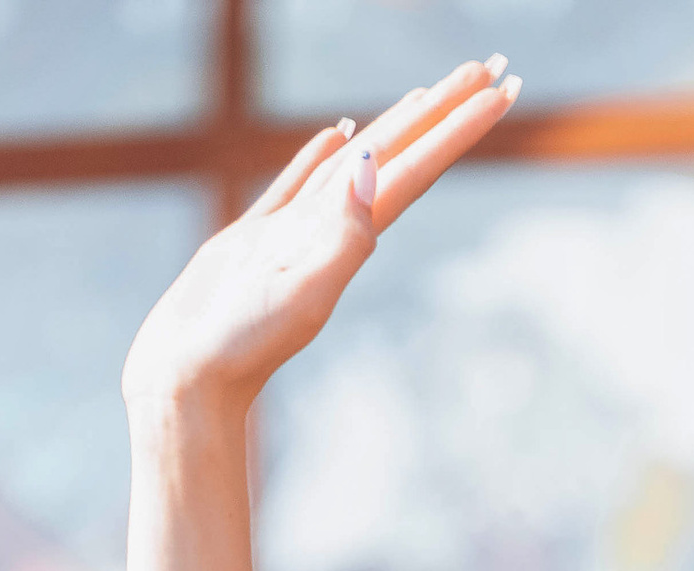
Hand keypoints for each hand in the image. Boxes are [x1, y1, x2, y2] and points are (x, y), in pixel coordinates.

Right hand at [123, 56, 518, 430]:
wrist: (191, 379)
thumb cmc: (245, 345)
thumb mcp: (304, 292)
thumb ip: (344, 234)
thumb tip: (372, 166)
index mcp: (351, 235)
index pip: (419, 166)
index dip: (460, 126)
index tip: (502, 88)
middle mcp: (332, 228)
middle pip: (400, 152)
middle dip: (446, 110)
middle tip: (489, 69)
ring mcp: (295, 231)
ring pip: (356, 160)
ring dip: (395, 127)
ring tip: (428, 95)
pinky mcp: (256, 237)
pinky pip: (299, 181)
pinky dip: (321, 155)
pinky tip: (339, 137)